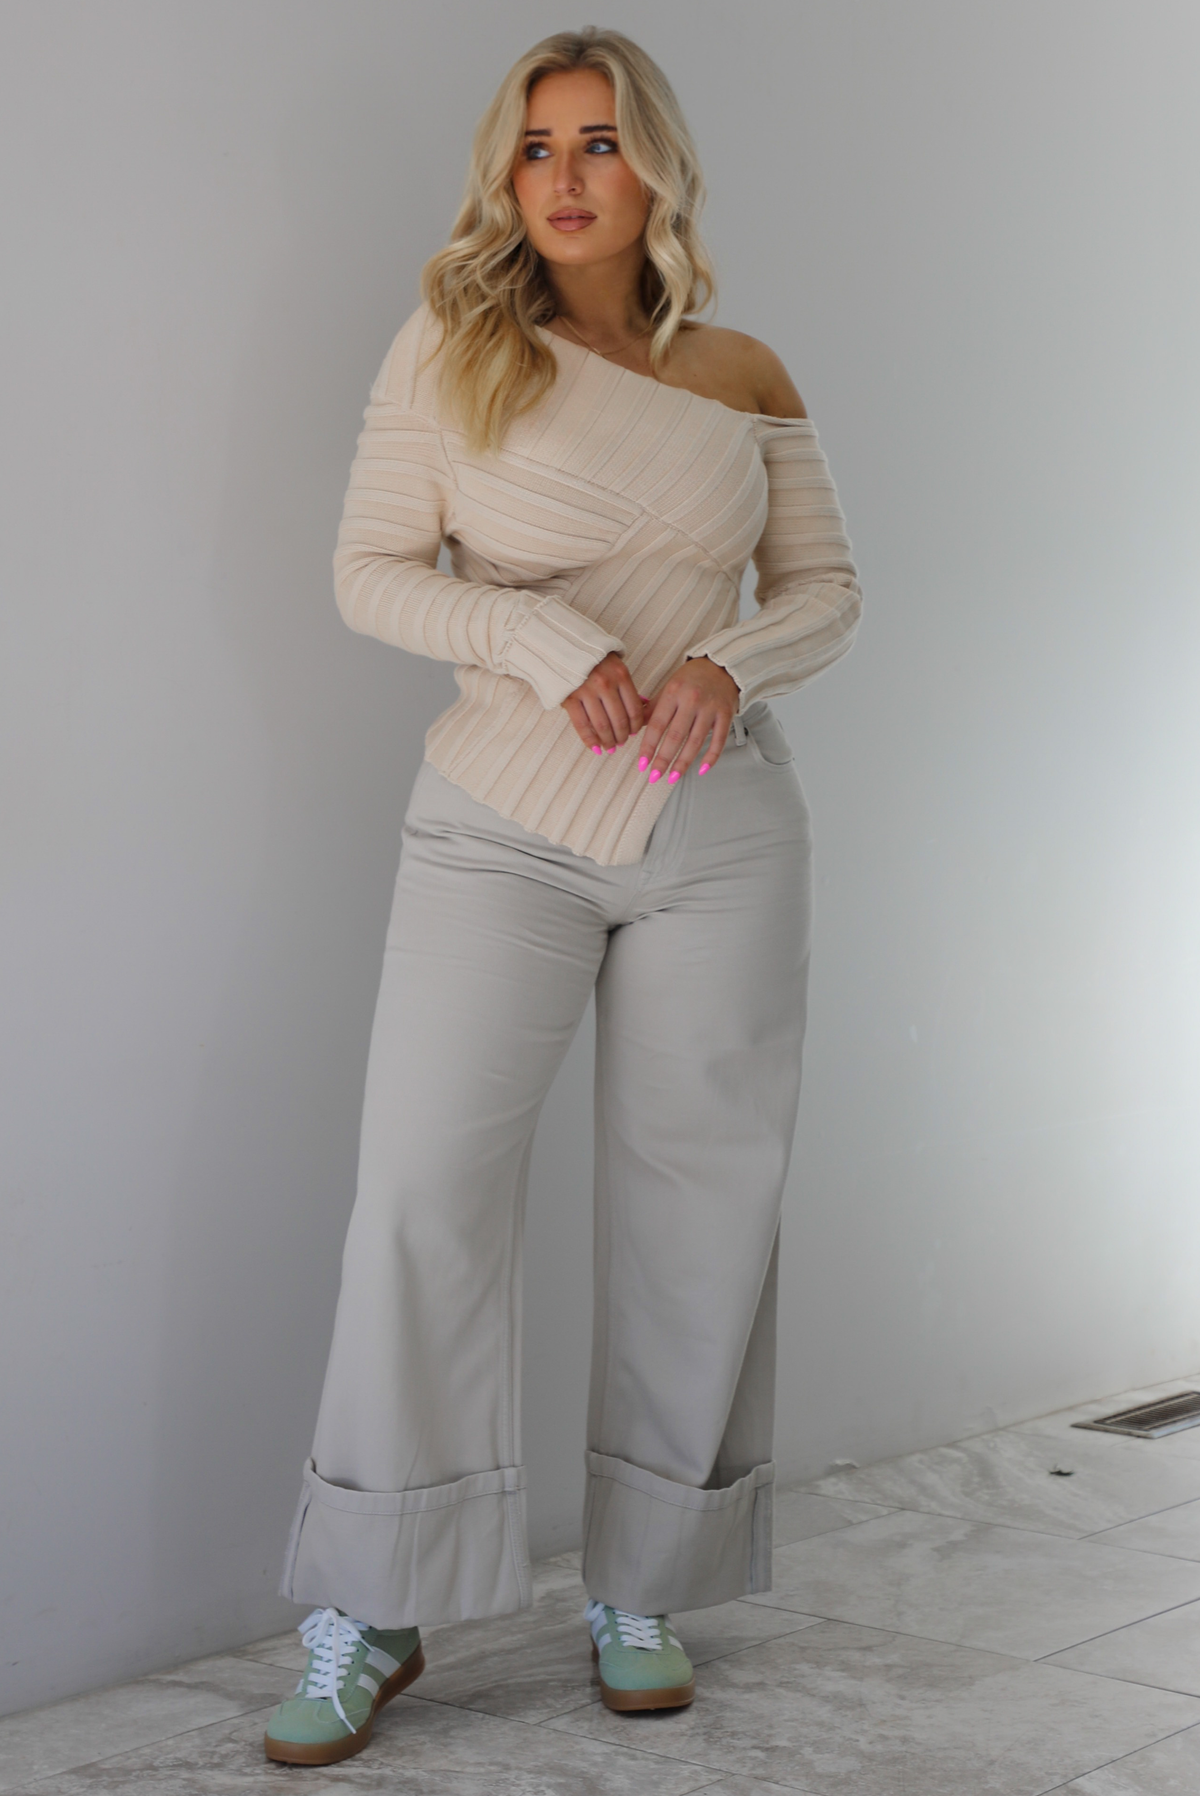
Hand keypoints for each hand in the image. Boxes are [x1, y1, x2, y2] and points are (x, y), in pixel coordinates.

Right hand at [562, 651, 645, 753]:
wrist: (564, 647)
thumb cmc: (594, 661)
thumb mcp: (615, 668)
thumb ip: (627, 689)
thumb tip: (644, 710)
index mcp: (621, 675)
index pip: (634, 709)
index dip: (635, 727)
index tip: (633, 734)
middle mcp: (605, 683)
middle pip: (619, 721)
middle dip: (622, 737)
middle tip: (621, 743)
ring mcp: (586, 691)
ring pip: (602, 726)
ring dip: (608, 741)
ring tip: (610, 747)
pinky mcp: (570, 698)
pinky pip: (582, 725)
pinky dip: (590, 740)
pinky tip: (596, 748)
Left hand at [639, 656, 740, 782]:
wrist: (722, 665)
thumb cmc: (692, 678)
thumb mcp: (669, 687)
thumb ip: (653, 708)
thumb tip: (634, 728)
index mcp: (673, 693)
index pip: (657, 725)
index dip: (648, 747)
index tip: (642, 764)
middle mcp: (691, 700)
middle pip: (675, 736)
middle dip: (663, 759)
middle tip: (654, 777)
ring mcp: (710, 708)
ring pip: (695, 741)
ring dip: (683, 762)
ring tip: (673, 777)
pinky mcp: (726, 714)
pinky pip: (719, 740)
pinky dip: (711, 756)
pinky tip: (701, 769)